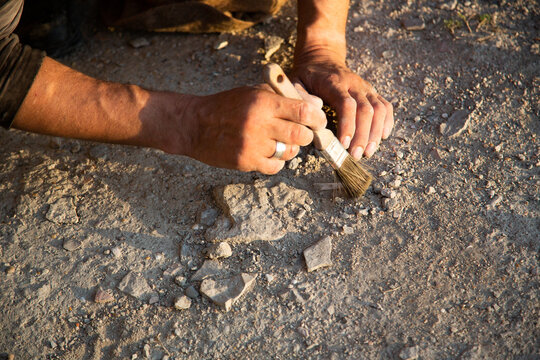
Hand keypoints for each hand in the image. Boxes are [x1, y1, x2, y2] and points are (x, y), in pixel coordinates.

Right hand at [176, 86, 326, 173]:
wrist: (194, 124)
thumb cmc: (226, 106)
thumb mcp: (253, 93)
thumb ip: (283, 98)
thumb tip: (315, 107)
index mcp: (263, 103)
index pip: (304, 112)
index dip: (317, 118)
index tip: (319, 121)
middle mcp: (260, 124)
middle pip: (302, 135)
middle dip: (306, 135)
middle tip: (300, 133)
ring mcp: (253, 145)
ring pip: (290, 153)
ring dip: (290, 148)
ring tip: (278, 141)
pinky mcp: (246, 161)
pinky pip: (276, 166)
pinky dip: (277, 161)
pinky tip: (268, 152)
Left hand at [293, 52, 393, 158]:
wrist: (322, 58)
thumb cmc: (307, 76)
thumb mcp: (295, 82)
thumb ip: (301, 97)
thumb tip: (314, 113)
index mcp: (334, 82)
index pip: (347, 104)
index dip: (347, 125)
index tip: (343, 144)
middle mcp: (354, 84)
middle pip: (366, 110)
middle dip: (362, 135)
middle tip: (355, 155)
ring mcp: (365, 88)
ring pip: (379, 109)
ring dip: (376, 133)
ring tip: (368, 152)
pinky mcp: (372, 92)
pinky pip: (385, 106)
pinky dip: (387, 122)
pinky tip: (382, 137)